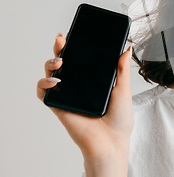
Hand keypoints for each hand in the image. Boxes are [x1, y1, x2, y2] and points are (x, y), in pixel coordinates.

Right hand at [36, 33, 134, 160]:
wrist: (112, 143)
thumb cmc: (120, 119)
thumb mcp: (123, 90)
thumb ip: (122, 70)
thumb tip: (126, 49)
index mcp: (93, 80)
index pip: (81, 59)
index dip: (74, 46)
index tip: (73, 33)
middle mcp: (78, 86)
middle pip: (64, 62)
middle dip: (59, 48)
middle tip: (62, 40)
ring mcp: (67, 95)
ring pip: (50, 74)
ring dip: (50, 63)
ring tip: (60, 62)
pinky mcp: (59, 106)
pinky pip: (43, 93)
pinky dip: (43, 84)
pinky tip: (54, 81)